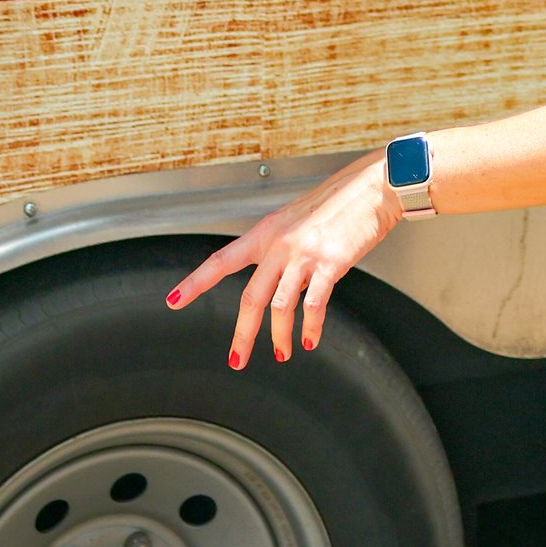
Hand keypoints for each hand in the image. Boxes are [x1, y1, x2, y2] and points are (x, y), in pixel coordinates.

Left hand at [167, 159, 396, 366]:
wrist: (371, 188)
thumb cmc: (338, 203)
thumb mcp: (296, 220)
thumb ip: (280, 248)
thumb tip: (275, 279)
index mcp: (266, 232)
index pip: (221, 261)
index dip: (195, 283)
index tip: (174, 301)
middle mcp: (280, 244)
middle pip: (251, 297)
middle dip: (243, 334)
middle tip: (237, 358)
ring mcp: (305, 254)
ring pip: (280, 306)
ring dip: (280, 337)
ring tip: (282, 353)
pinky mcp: (330, 263)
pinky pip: (314, 304)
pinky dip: (311, 327)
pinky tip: (310, 339)